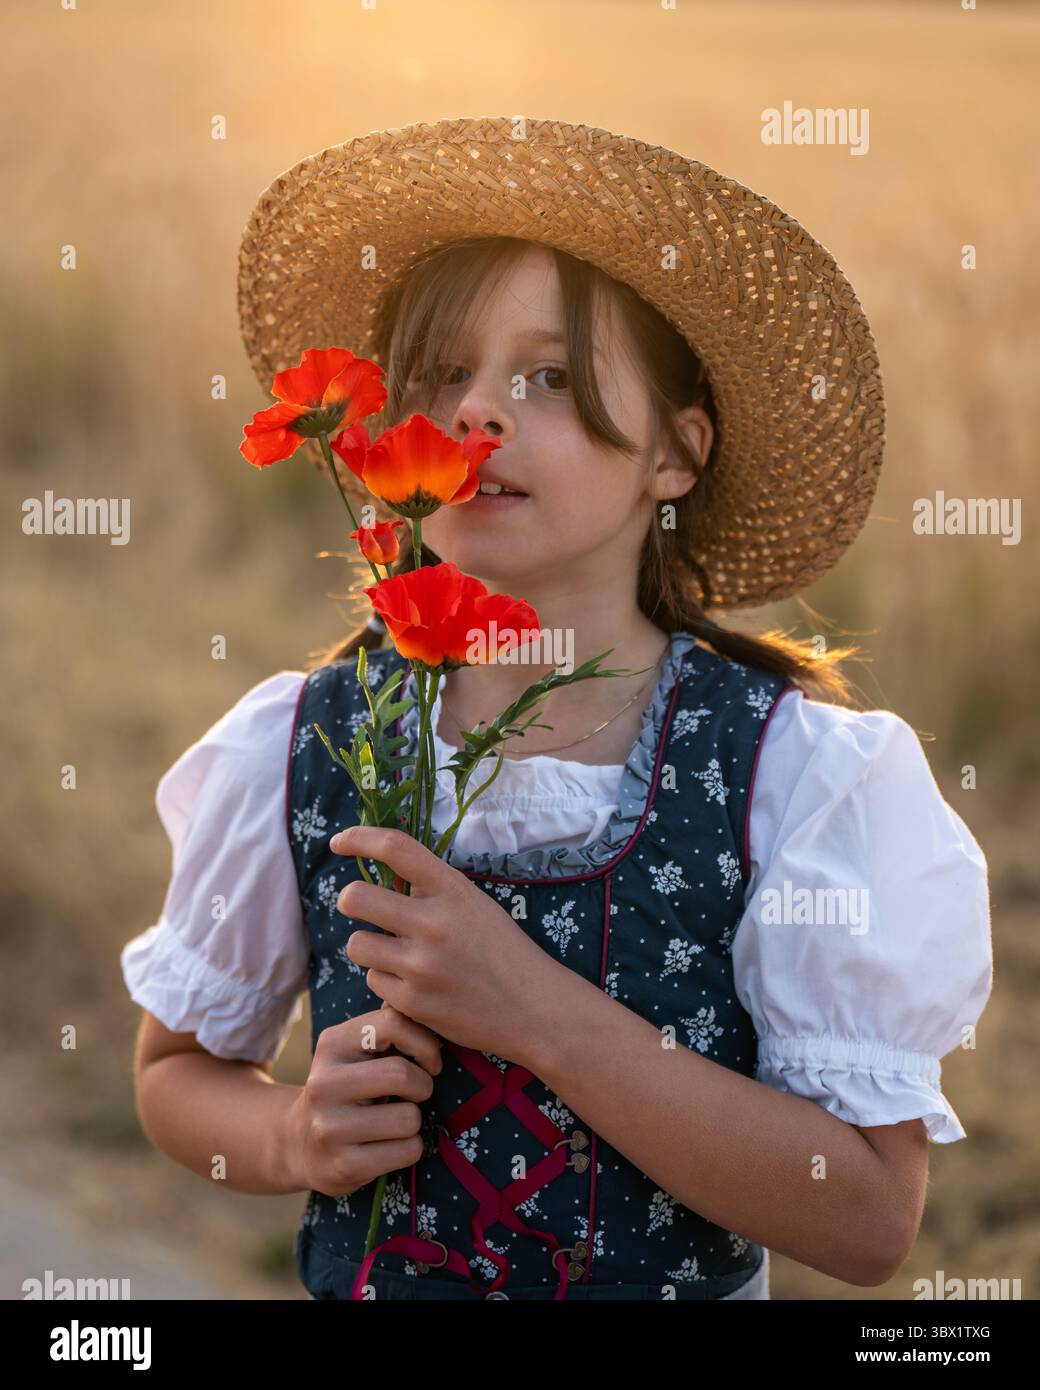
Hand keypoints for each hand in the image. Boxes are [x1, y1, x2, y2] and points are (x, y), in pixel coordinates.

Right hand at [285, 1003, 441, 1196]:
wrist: (298, 1143)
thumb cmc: (346, 1088)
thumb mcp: (354, 1051)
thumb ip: (385, 1026)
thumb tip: (420, 1000)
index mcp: (331, 1044)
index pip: (393, 1024)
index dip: (425, 1042)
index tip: (429, 1060)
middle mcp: (323, 1083)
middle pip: (402, 1075)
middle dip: (423, 1086)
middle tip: (417, 1093)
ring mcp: (329, 1128)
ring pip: (409, 1118)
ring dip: (415, 1121)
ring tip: (396, 1120)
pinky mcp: (343, 1166)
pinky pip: (407, 1151)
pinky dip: (410, 1148)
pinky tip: (389, 1146)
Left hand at [330, 824, 558, 1060]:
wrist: (533, 1007)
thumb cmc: (503, 950)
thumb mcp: (474, 905)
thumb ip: (432, 891)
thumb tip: (384, 878)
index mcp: (452, 890)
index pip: (395, 848)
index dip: (358, 838)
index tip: (339, 842)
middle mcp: (433, 923)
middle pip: (355, 898)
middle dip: (350, 900)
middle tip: (360, 906)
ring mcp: (420, 965)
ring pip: (357, 944)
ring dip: (370, 947)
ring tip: (396, 954)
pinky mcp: (413, 1002)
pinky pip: (374, 980)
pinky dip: (388, 981)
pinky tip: (415, 985)